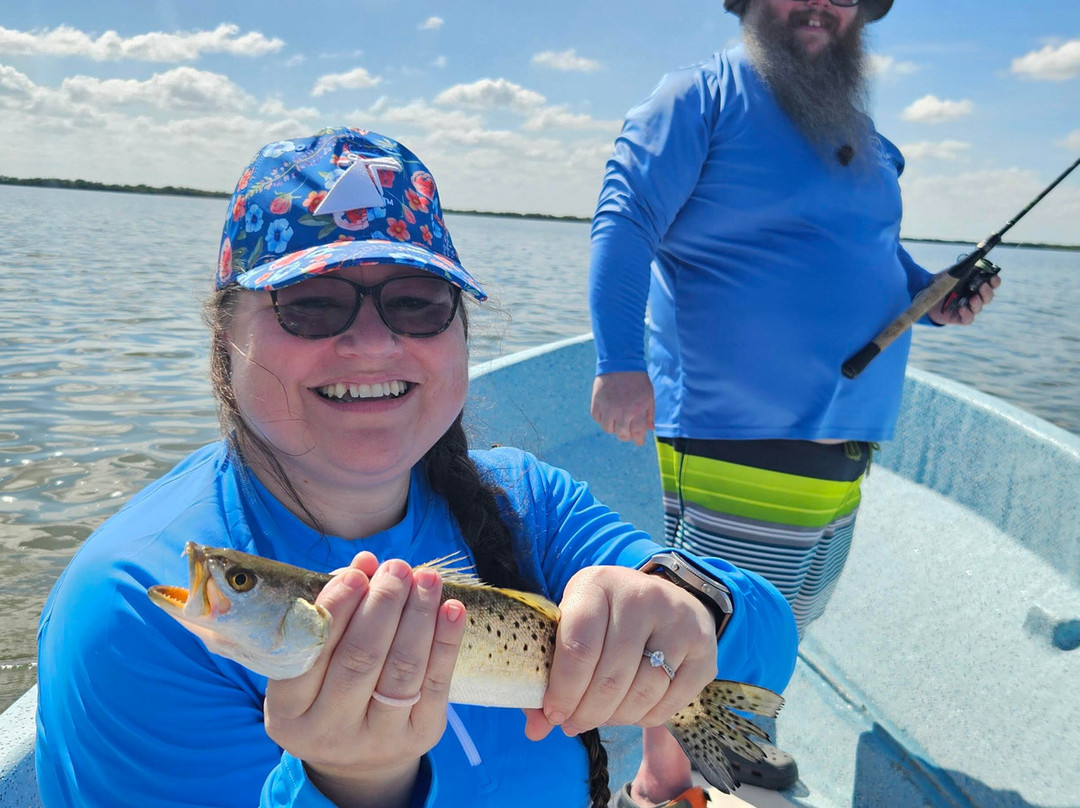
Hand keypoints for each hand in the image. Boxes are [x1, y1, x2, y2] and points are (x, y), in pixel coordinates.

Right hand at [263, 554, 465, 807]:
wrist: (359, 761)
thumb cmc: (328, 692)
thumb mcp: (313, 664)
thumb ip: (332, 614)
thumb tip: (366, 564)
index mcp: (289, 715)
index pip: (309, 656)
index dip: (335, 610)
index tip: (356, 574)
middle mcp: (329, 732)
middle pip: (360, 659)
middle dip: (383, 604)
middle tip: (397, 568)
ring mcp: (377, 739)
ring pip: (402, 668)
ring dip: (418, 615)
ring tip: (426, 578)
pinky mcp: (420, 736)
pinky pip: (436, 683)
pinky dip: (446, 641)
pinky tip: (452, 608)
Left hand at [523, 566, 717, 740]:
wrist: (665, 598)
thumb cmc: (606, 617)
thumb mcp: (573, 626)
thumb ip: (551, 673)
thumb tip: (536, 730)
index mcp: (598, 584)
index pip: (579, 647)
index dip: (563, 690)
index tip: (553, 714)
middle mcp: (641, 596)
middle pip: (611, 676)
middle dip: (586, 712)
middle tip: (573, 723)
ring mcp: (678, 620)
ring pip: (642, 692)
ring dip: (615, 717)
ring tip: (601, 717)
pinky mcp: (703, 648)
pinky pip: (671, 702)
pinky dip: (645, 717)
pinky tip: (630, 711)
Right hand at [591, 372, 654, 445]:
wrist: (620, 363)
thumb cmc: (638, 380)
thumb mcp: (649, 396)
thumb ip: (650, 414)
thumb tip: (650, 429)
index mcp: (637, 411)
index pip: (637, 434)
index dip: (638, 440)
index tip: (638, 440)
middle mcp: (621, 413)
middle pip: (622, 435)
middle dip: (626, 434)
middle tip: (627, 429)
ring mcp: (607, 408)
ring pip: (608, 429)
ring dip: (613, 426)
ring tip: (617, 418)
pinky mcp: (596, 403)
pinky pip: (597, 418)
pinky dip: (602, 418)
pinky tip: (608, 411)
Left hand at [927, 272, 1001, 325]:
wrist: (926, 293)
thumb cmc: (943, 281)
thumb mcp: (952, 272)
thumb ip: (963, 268)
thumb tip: (972, 259)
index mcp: (977, 285)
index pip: (992, 284)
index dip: (995, 281)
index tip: (993, 278)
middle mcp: (976, 297)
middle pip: (988, 297)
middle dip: (987, 292)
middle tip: (982, 286)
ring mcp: (969, 308)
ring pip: (979, 308)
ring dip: (977, 303)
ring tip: (973, 298)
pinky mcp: (960, 318)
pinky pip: (968, 319)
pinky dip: (967, 314)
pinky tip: (962, 308)